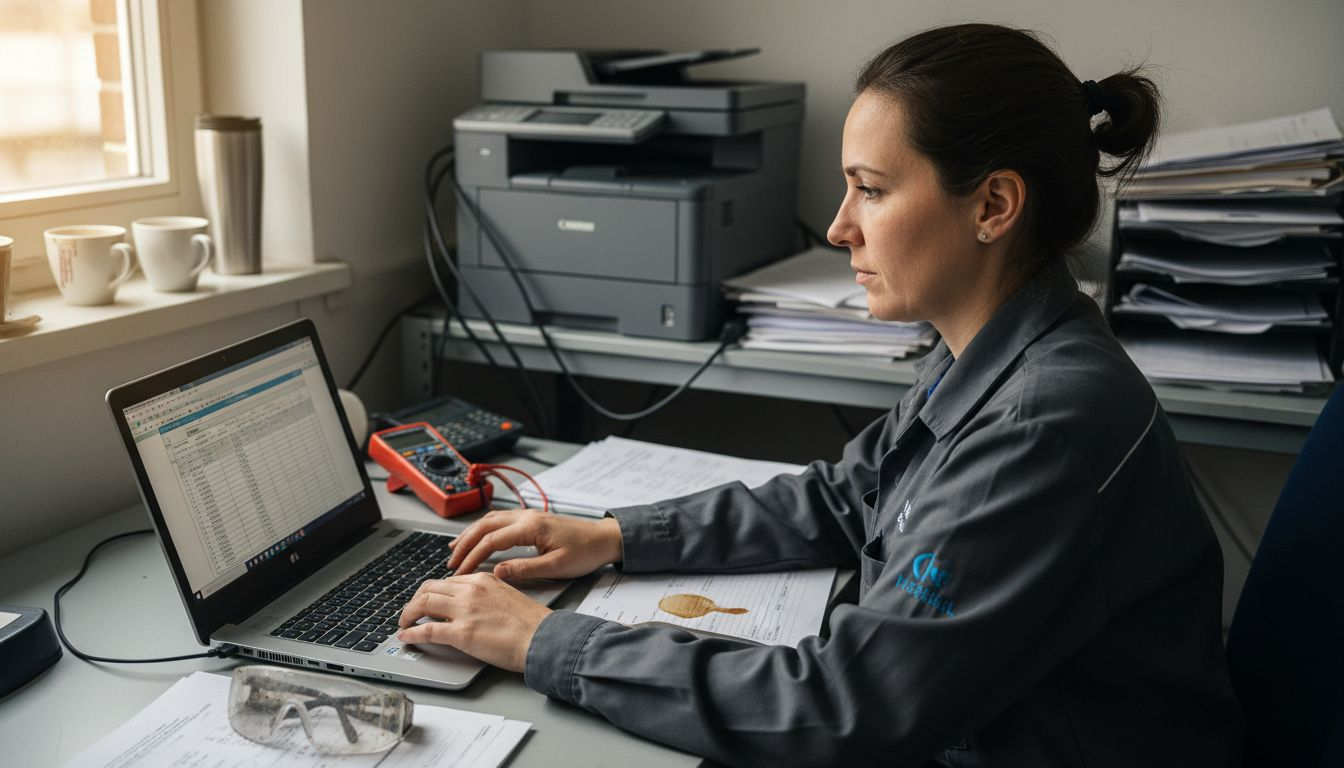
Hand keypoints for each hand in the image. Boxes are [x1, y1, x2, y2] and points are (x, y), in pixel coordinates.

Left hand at [396, 572, 549, 671]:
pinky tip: (405, 636)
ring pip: (423, 604)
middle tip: (410, 611)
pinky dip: (411, 632)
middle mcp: (471, 590)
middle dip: (414, 600)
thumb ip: (486, 596)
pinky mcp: (462, 633)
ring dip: (408, 614)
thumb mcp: (508, 597)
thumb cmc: (532, 624)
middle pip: (429, 588)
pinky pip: (427, 630)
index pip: (447, 581)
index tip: (426, 601)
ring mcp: (465, 610)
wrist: (543, 639)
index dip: (431, 592)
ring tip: (404, 623)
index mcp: (483, 579)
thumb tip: (470, 607)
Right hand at [447, 509, 623, 580]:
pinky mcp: (531, 519)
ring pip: (490, 520)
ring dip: (470, 534)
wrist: (604, 538)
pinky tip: (477, 537)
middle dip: (464, 544)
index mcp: (531, 527)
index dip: (472, 557)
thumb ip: (525, 569)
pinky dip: (483, 529)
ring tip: (454, 550)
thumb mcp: (556, 567)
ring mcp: (528, 515)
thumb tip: (497, 572)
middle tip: (450, 563)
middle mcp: (526, 516)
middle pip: (484, 526)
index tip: (459, 573)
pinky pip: (499, 520)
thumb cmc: (585, 552)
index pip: (491, 541)